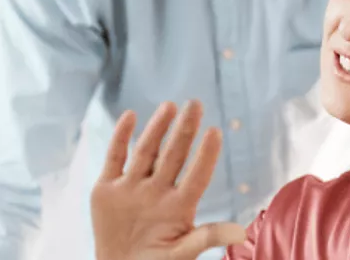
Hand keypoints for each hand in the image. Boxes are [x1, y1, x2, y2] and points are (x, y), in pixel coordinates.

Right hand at [92, 100, 245, 259]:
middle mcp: (157, 191)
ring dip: (157, 128)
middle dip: (184, 130)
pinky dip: (121, 137)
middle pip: (173, 156)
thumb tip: (242, 233)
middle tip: (196, 104)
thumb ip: (207, 238)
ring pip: (146, 152)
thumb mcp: (182, 254)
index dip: (206, 155)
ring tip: (170, 106)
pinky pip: (115, 158)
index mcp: (178, 207)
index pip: (196, 176)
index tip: (216, 132)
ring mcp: (132, 188)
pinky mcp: (108, 189)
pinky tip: (130, 116)